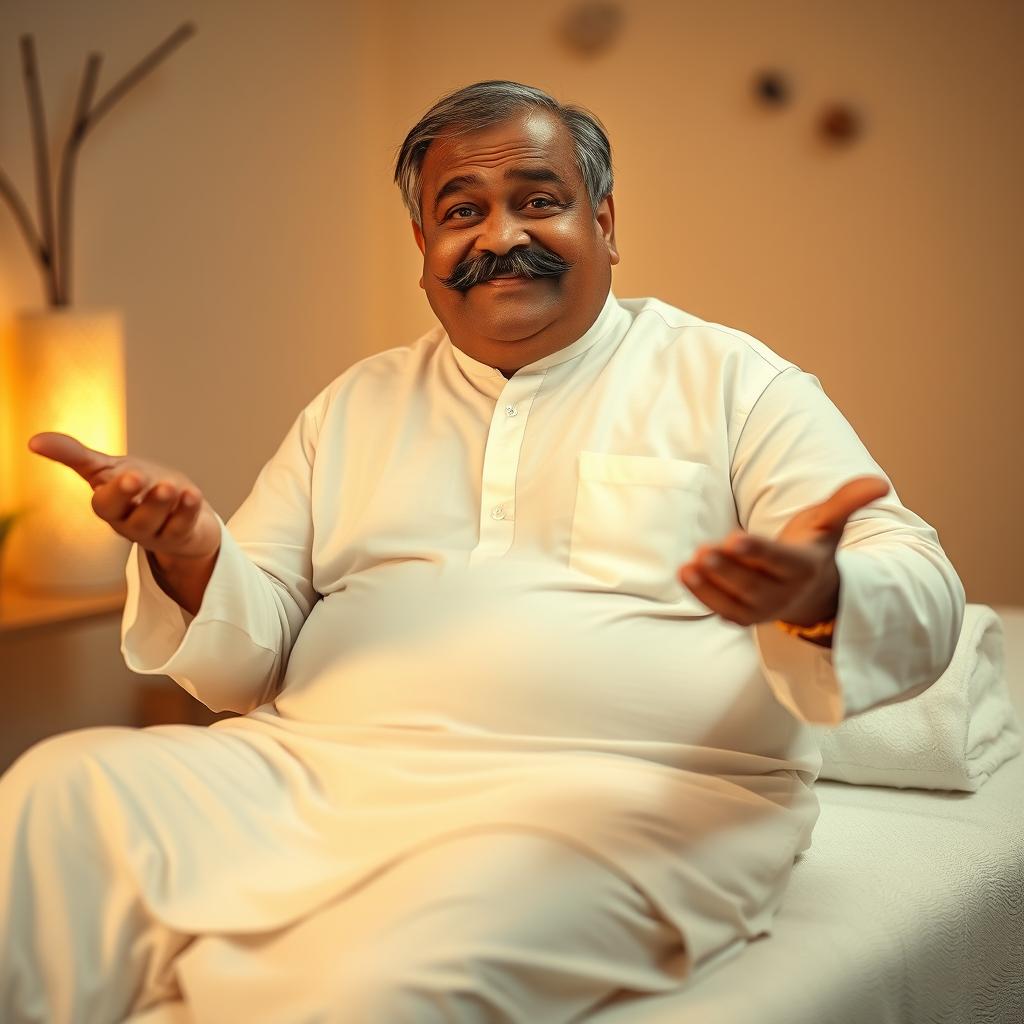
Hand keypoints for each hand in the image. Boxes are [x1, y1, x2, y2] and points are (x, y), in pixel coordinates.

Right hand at [27, 432, 220, 561]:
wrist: (177, 506)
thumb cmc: (138, 486)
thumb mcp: (106, 469)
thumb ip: (74, 456)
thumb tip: (34, 440)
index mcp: (111, 506)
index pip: (106, 504)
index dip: (116, 491)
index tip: (130, 473)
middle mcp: (131, 522)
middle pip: (134, 519)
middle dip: (142, 502)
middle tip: (149, 480)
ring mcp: (157, 532)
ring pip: (159, 525)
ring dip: (165, 505)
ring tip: (172, 486)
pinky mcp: (181, 535)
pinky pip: (184, 526)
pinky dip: (189, 510)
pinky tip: (193, 495)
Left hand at [677, 475, 891, 626]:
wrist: (814, 593)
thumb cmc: (815, 549)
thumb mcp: (830, 524)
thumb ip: (847, 502)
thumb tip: (880, 483)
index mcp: (805, 567)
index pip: (779, 560)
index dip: (758, 551)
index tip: (735, 537)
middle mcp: (785, 592)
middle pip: (753, 583)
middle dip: (728, 568)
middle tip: (704, 549)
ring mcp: (764, 609)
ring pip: (735, 600)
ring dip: (710, 584)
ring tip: (690, 564)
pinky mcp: (745, 617)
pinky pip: (723, 610)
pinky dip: (703, 595)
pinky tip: (685, 574)